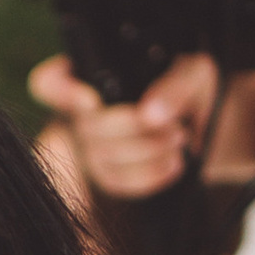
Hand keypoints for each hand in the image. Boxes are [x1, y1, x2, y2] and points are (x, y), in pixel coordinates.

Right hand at [29, 50, 217, 198]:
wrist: (205, 121)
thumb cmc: (192, 87)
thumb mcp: (194, 73)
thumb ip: (176, 85)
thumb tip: (149, 113)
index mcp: (94, 73)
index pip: (49, 82)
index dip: (60, 92)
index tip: (91, 101)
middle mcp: (84, 110)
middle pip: (86, 126)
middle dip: (131, 128)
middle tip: (173, 124)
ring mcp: (92, 146)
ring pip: (103, 157)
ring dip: (148, 151)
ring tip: (180, 138)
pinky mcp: (108, 175)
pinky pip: (118, 182)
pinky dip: (151, 174)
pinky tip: (174, 162)